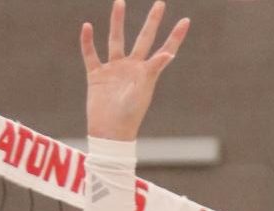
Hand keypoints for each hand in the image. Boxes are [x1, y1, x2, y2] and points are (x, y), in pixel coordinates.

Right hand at [83, 0, 189, 143]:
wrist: (109, 134)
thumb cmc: (128, 117)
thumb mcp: (143, 91)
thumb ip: (155, 69)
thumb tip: (170, 53)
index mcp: (146, 73)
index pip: (164, 49)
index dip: (175, 36)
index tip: (186, 20)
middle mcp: (132, 68)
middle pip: (144, 38)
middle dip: (152, 21)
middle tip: (160, 3)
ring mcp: (114, 70)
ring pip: (116, 40)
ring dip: (117, 22)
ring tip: (120, 2)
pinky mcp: (96, 76)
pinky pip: (91, 55)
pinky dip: (87, 42)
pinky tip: (87, 27)